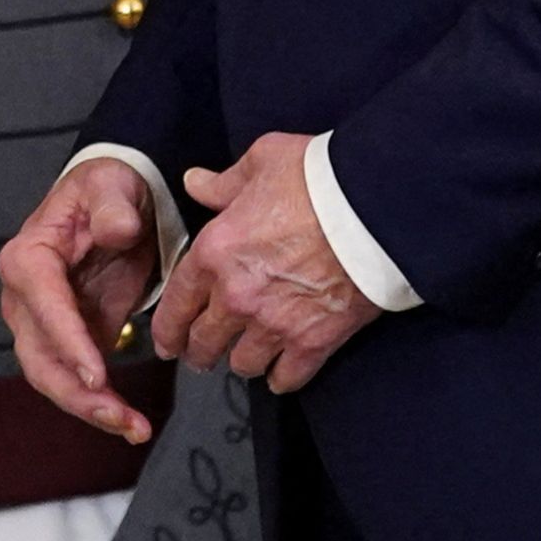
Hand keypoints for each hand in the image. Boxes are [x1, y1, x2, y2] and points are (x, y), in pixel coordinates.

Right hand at [0, 157, 166, 438]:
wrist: (113, 202)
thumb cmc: (106, 190)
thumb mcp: (112, 186)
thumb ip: (114, 208)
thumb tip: (118, 231)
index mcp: (28, 258)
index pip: (43, 305)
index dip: (68, 343)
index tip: (99, 376)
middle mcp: (24, 298)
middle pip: (39, 357)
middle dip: (78, 393)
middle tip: (121, 418)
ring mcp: (42, 325)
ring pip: (54, 378)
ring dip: (91, 409)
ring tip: (135, 429)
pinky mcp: (67, 342)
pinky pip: (77, 381)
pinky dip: (102, 404)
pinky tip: (132, 422)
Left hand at [151, 135, 380, 392]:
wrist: (375, 207)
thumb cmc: (317, 178)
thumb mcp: (262, 161)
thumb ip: (224, 183)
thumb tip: (196, 183)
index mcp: (215, 253)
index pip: (176, 305)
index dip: (166, 330)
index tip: (166, 343)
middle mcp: (237, 296)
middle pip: (204, 343)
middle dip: (198, 353)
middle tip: (202, 356)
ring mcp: (275, 323)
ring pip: (243, 365)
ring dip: (242, 362)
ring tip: (247, 358)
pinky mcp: (314, 340)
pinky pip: (288, 377)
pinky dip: (282, 379)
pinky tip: (281, 374)